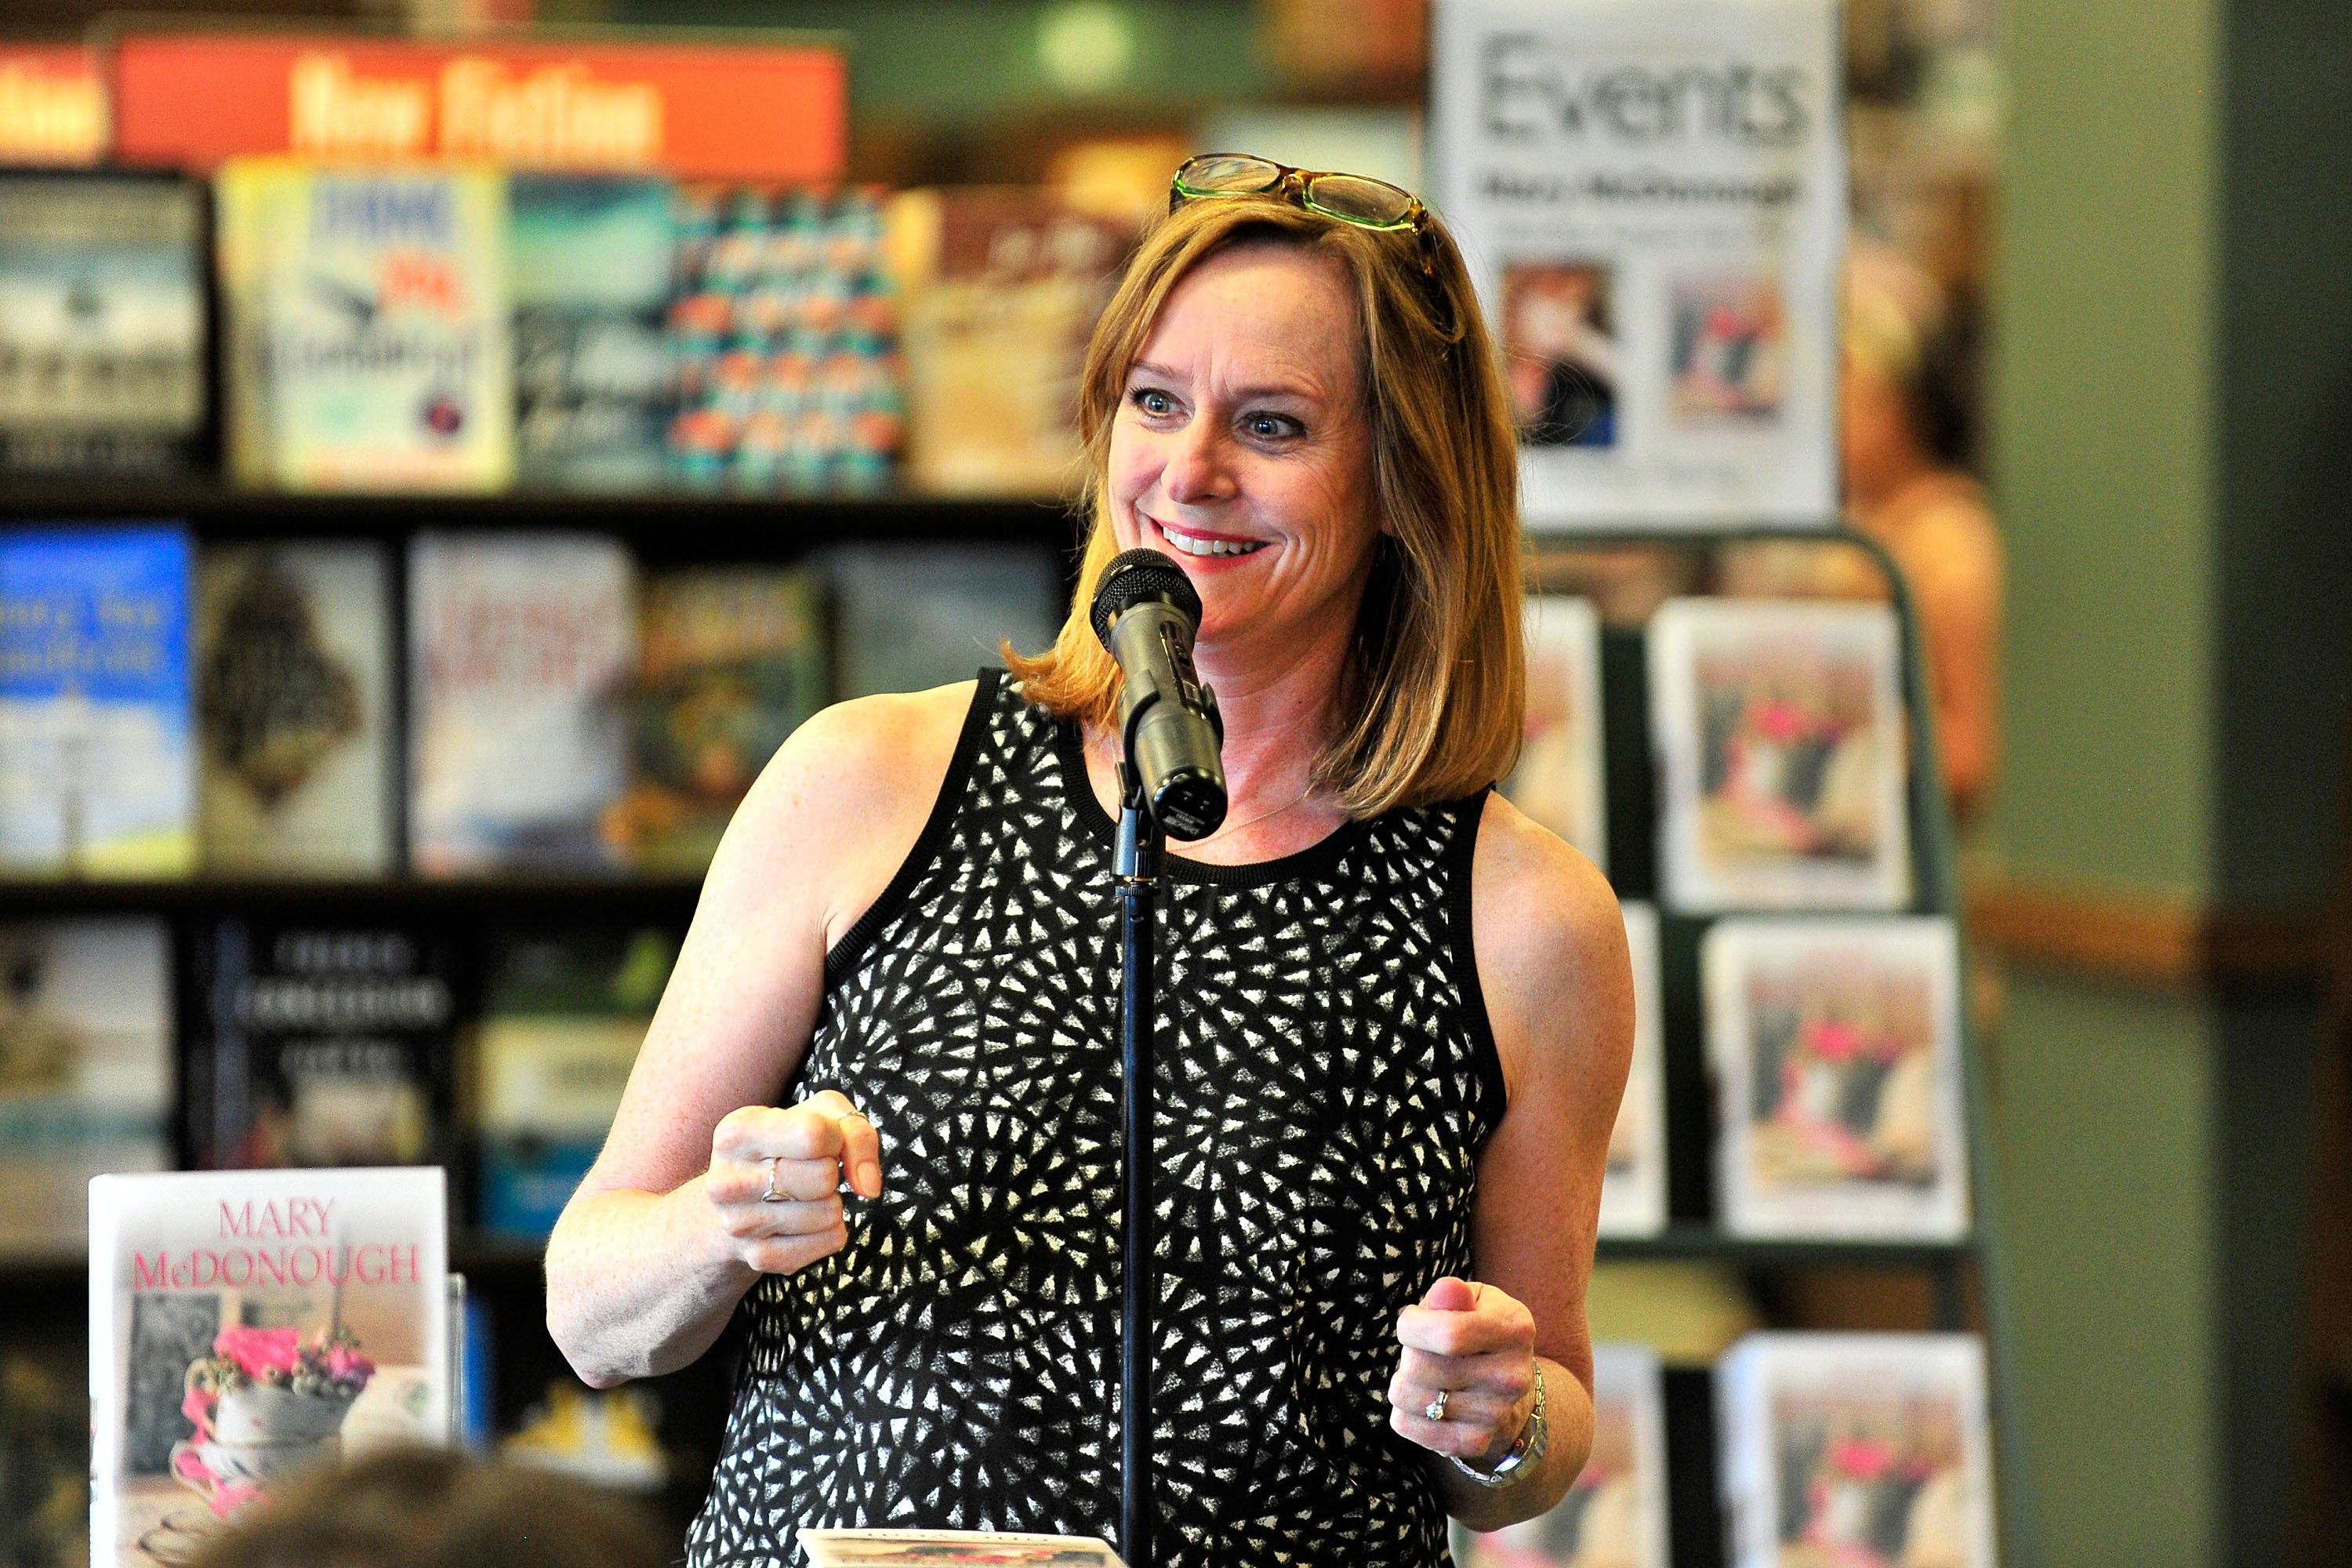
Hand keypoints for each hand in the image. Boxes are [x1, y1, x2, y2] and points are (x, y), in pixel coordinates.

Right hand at [704, 1090, 882, 1275]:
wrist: (740, 1194)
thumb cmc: (788, 1142)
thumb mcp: (819, 1114)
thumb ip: (855, 1134)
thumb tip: (869, 1188)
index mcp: (735, 1133)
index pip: (813, 1135)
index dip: (833, 1136)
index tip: (819, 1139)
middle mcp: (726, 1182)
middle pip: (823, 1177)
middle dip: (832, 1171)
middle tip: (808, 1169)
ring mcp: (738, 1225)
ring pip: (829, 1212)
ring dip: (831, 1201)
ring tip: (802, 1193)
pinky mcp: (759, 1257)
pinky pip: (830, 1241)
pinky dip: (831, 1229)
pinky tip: (805, 1219)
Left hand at [1388, 1276, 1538, 1468]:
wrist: (1507, 1384)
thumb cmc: (1479, 1328)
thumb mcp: (1475, 1299)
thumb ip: (1455, 1293)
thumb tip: (1447, 1290)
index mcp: (1515, 1329)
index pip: (1448, 1335)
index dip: (1412, 1325)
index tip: (1411, 1320)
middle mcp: (1512, 1376)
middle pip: (1420, 1366)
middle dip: (1407, 1352)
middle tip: (1422, 1350)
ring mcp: (1495, 1415)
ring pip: (1407, 1396)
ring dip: (1402, 1381)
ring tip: (1424, 1374)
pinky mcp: (1474, 1442)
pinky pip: (1406, 1425)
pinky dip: (1404, 1410)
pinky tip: (1424, 1400)